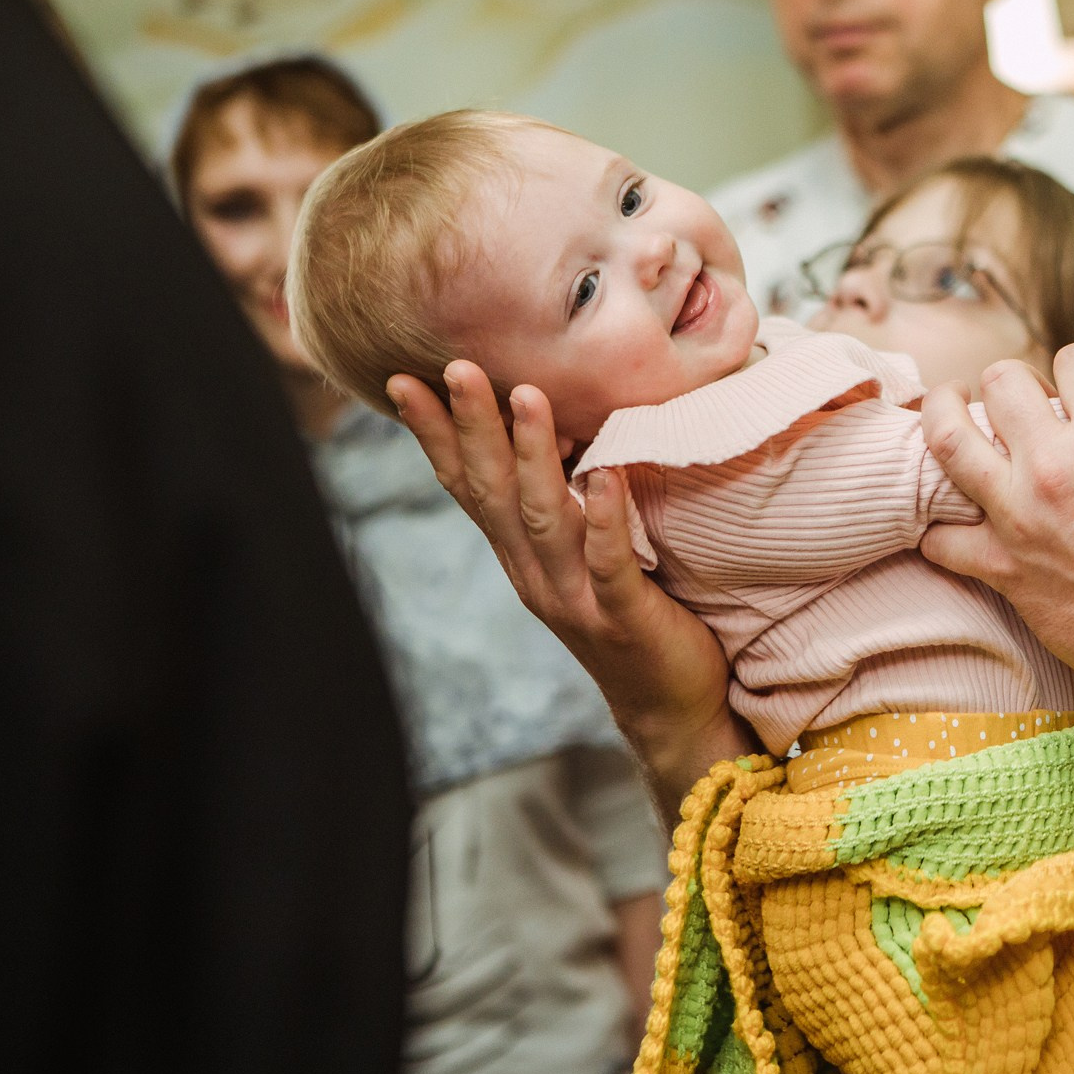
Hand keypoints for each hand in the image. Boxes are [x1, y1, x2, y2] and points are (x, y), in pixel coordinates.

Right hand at [388, 362, 752, 807]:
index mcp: (520, 556)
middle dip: (472, 427)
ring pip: (545, 518)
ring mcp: (575, 599)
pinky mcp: (623, 618)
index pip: (468, 486)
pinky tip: (608, 475)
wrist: (671, 706)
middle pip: (492, 492)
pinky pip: (611, 563)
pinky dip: (608, 519)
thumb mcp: (585, 553)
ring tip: (527, 395)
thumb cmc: (635, 614)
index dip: (435, 434)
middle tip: (455, 367)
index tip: (403, 378)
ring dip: (532, 455)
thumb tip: (555, 426)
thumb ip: (564, 504)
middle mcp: (534, 575)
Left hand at [918, 343, 1073, 698]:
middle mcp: (1056, 466)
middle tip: (1027, 402)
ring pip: (946, 439)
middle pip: (1000, 381)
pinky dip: (939, 525)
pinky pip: (938, 537)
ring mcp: (1018, 517)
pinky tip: (955, 514)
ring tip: (953, 408)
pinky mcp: (999, 567)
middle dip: (1016, 382)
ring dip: (946, 415)